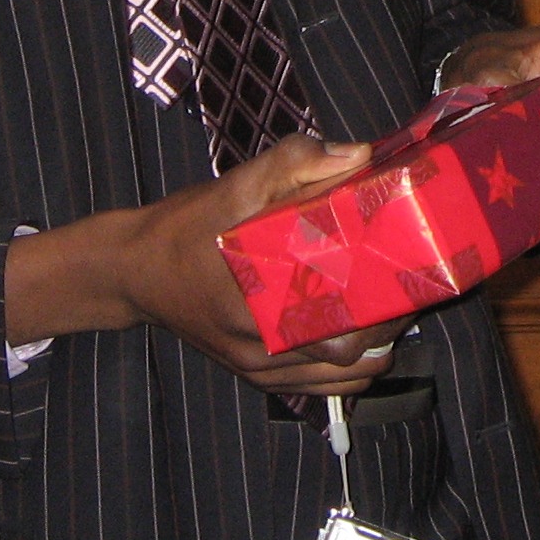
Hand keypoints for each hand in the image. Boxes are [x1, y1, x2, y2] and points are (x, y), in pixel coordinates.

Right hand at [5, 134, 406, 393]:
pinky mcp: (254, 373)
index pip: (342, 333)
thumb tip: (358, 155)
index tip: (408, 278)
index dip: (385, 312)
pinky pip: (315, 385)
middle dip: (387, 328)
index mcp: (260, 307)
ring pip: (338, 379)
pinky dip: (346, 365)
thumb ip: (293, 163)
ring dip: (372, 349)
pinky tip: (356, 327)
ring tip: (388, 307)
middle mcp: (261, 351)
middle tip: (406, 288)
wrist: (132, 269)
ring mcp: (258, 369)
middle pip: (349, 362)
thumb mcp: (233, 185)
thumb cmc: (183, 228)